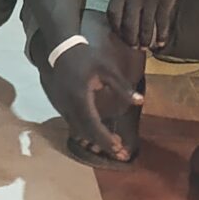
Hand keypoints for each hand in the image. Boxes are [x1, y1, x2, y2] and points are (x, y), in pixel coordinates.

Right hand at [41, 36, 142, 162]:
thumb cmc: (85, 56)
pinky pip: (71, 122)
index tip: (119, 149)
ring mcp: (60, 105)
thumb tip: (141, 102)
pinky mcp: (57, 103)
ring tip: (110, 144)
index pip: (94, 125)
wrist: (58, 46)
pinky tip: (94, 130)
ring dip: (93, 138)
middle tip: (119, 153)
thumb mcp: (107, 69)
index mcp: (81, 98)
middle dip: (102, 144)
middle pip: (85, 132)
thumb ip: (123, 88)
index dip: (106, 140)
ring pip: (77, 129)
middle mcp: (68, 106)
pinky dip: (84, 130)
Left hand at [106, 0, 193, 52]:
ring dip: (145, 40)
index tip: (117, 34)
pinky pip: (163, 22)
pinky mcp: (167, 1)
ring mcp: (151, 0)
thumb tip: (119, 8)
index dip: (115, 27)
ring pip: (146, 26)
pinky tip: (161, 44)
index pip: (113, 13)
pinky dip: (162, 35)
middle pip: (129, 24)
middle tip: (132, 47)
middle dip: (130, 39)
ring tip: (144, 48)